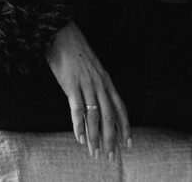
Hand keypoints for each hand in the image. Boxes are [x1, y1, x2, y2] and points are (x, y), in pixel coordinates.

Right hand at [46, 21, 131, 159]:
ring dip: (94, 136)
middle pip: (109, 116)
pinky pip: (77, 109)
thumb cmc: (77, 53)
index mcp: (107, 81)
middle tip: (111, 156)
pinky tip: (79, 137)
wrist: (63, 35)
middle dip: (111, 138)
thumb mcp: (93, 69)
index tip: (128, 144)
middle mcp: (100, 84)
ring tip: (94, 152)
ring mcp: (86, 85)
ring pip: (94, 116)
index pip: (120, 108)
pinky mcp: (71, 85)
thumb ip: (98, 86)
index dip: (125, 127)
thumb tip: (100, 105)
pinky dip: (78, 125)